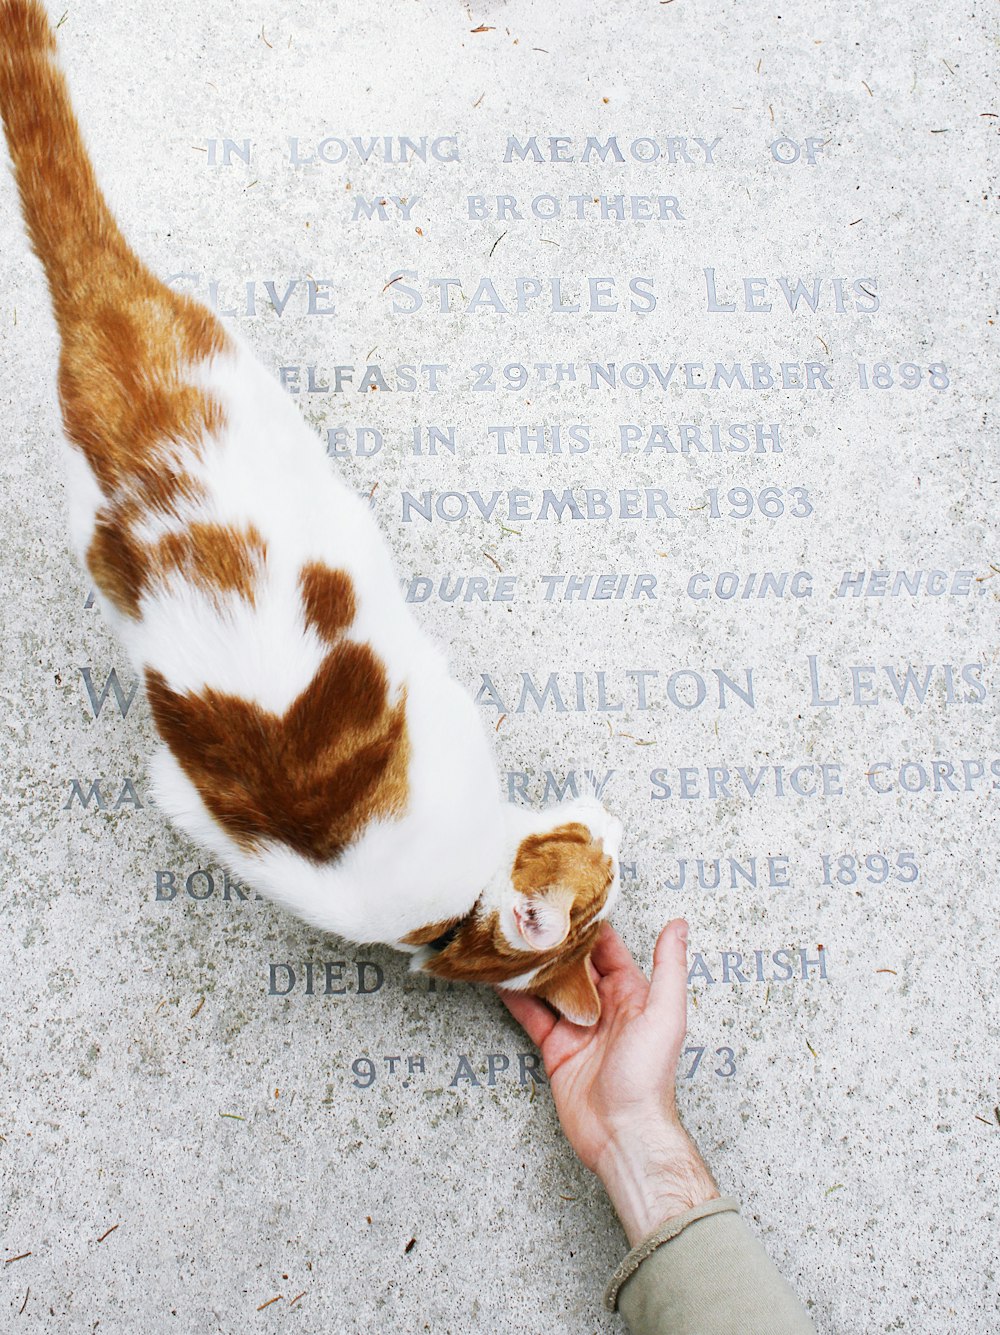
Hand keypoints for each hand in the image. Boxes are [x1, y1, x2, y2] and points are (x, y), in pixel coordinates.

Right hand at [498, 919, 719, 1245]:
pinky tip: (500, 978)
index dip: (587, 925)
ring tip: (509, 937)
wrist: (624, 1135)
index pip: (607, 949)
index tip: (564, 897)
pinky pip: (532, 1017)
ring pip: (550, 986)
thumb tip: (679, 924)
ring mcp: (577, 1027)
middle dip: (554, 941)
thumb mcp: (665, 1015)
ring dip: (532, 966)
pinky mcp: (555, 1049)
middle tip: (527, 912)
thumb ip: (670, 968)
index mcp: (632, 993)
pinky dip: (516, 998)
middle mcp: (604, 1005)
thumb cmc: (649, 1076)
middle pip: (574, 964)